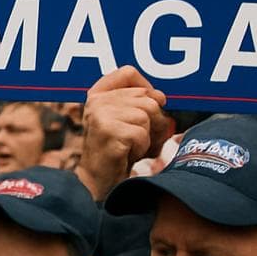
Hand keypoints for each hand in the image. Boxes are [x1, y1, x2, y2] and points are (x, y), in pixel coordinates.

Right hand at [75, 66, 170, 200]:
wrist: (99, 182)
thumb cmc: (118, 150)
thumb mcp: (126, 120)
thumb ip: (140, 102)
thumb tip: (160, 97)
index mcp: (97, 94)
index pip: (128, 73)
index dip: (146, 88)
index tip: (146, 106)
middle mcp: (96, 101)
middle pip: (145, 97)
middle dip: (151, 120)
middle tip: (136, 138)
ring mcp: (100, 115)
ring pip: (147, 115)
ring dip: (147, 136)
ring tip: (131, 146)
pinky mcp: (108, 131)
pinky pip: (142, 133)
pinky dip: (141, 147)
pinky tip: (127, 154)